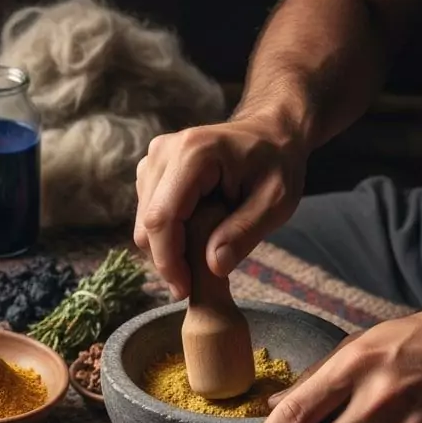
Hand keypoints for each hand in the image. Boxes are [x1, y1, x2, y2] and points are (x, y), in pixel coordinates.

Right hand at [133, 116, 306, 297]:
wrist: (269, 132)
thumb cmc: (277, 163)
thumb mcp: (277, 201)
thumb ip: (245, 232)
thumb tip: (213, 267)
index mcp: (193, 154)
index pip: (161, 218)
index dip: (168, 261)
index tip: (184, 290)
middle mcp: (163, 152)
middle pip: (147, 224)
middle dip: (167, 261)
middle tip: (194, 284)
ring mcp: (152, 159)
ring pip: (144, 224)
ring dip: (166, 249)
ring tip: (201, 255)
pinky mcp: (150, 170)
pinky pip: (148, 216)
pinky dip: (166, 236)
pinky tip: (194, 237)